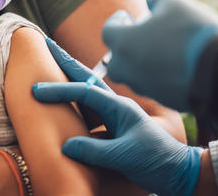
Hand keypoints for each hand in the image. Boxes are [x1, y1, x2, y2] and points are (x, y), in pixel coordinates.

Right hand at [33, 76, 200, 195]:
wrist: (180, 173)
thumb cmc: (157, 161)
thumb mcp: (124, 156)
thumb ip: (94, 150)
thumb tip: (65, 145)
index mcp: (119, 108)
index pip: (83, 92)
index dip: (58, 90)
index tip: (36, 90)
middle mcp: (117, 106)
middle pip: (86, 79)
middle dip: (65, 62)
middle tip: (47, 44)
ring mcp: (117, 116)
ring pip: (88, 92)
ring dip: (71, 78)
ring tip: (54, 66)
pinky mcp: (117, 128)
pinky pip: (92, 110)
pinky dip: (77, 100)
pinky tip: (70, 101)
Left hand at [102, 0, 217, 110]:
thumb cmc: (192, 31)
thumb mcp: (174, 3)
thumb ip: (155, 0)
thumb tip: (150, 2)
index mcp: (125, 43)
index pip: (108, 31)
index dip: (116, 21)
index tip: (125, 15)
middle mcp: (128, 69)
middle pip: (113, 61)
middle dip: (122, 48)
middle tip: (136, 36)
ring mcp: (145, 87)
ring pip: (131, 76)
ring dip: (138, 62)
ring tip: (156, 49)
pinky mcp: (163, 100)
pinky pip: (152, 86)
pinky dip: (156, 76)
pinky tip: (172, 65)